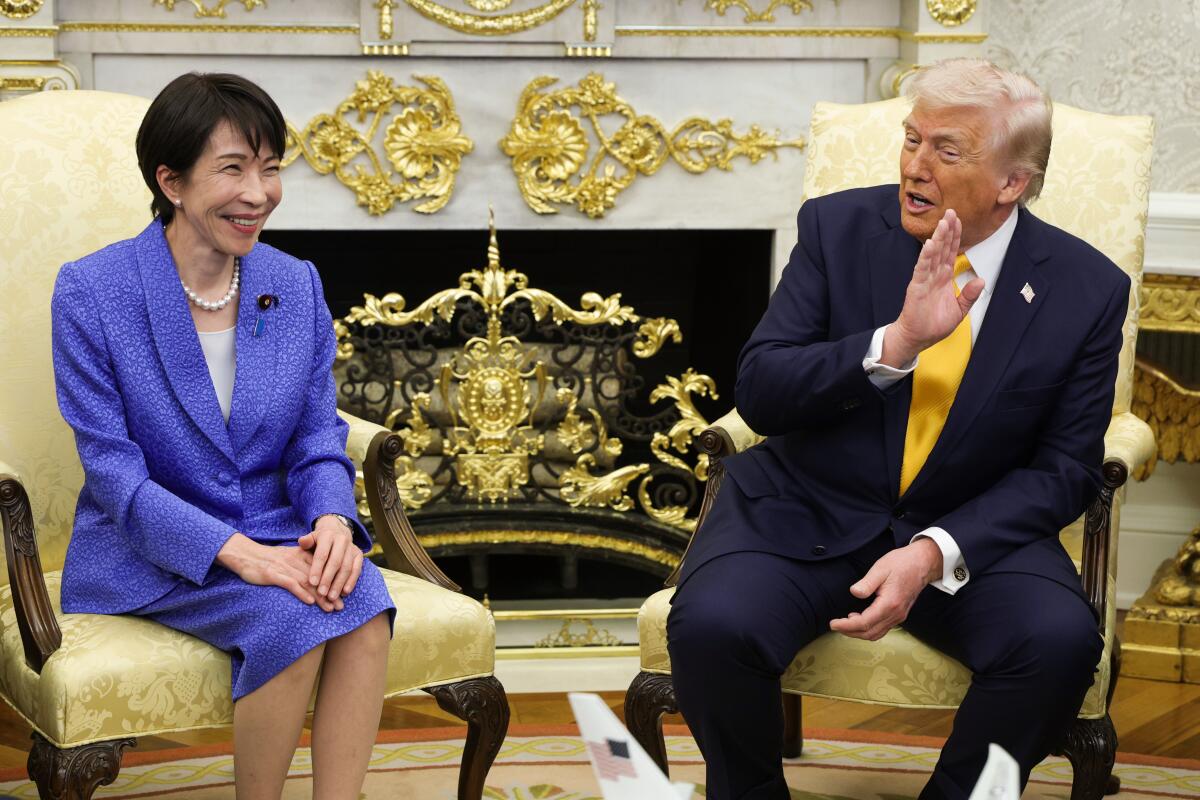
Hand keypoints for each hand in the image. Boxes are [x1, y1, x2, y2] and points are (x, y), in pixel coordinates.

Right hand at [216, 533, 340, 611]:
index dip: (333, 583)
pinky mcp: (273, 574)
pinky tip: (310, 602)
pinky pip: (290, 584)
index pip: (322, 569)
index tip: (343, 595)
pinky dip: (301, 593)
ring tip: (330, 608)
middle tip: (341, 606)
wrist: (245, 554)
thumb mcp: (288, 557)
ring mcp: (285, 567)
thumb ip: (302, 563)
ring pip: (307, 582)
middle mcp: (296, 561)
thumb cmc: (267, 559)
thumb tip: (317, 577)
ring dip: (320, 596)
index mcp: (301, 555)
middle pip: (318, 578)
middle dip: (331, 593)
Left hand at [298, 516, 362, 606]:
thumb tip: (302, 542)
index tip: (312, 583)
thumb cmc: (318, 540)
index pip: (322, 554)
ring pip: (347, 567)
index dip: (317, 569)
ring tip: (331, 597)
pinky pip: (357, 570)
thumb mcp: (311, 538)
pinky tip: (344, 592)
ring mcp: (352, 547)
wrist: (336, 532)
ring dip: (339, 584)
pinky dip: (351, 582)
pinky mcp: (359, 555)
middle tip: (322, 593)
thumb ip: (306, 542)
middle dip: (328, 579)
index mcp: (327, 535)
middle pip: (336, 562)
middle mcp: (342, 540)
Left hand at [829, 538, 942, 640]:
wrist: (923, 563)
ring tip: (844, 623)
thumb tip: (854, 593)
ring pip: (876, 634)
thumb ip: (867, 583)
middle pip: (870, 633)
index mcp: (890, 604)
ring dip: (859, 632)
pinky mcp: (899, 614)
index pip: (864, 623)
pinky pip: (882, 628)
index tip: (833, 623)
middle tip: (835, 625)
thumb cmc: (902, 563)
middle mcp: (896, 614)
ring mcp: (899, 616)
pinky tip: (859, 619)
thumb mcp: (881, 568)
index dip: (846, 626)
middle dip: (850, 632)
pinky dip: (868, 628)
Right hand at [882, 209, 984, 367]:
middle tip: (951, 212)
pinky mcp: (916, 287)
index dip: (955, 236)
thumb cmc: (934, 324)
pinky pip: (921, 269)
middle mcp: (934, 275)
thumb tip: (981, 280)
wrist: (918, 338)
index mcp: (944, 277)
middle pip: (942, 248)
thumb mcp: (960, 310)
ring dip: (938, 238)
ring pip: (933, 254)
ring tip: (943, 223)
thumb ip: (970, 295)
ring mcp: (924, 279)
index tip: (958, 220)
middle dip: (947, 230)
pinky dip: (925, 257)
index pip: (950, 252)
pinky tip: (929, 245)